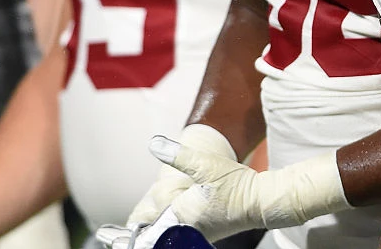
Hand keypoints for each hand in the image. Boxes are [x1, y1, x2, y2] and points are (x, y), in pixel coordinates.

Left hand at [134, 128, 349, 241]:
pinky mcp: (208, 232)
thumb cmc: (235, 184)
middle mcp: (187, 230)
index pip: (148, 229)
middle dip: (143, 230)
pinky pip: (182, 234)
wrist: (262, 201)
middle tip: (123, 232)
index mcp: (181, 217)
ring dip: (158, 229)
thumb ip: (178, 155)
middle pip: (157, 233)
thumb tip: (154, 145)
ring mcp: (198, 234)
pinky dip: (172, 228)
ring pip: (170, 234)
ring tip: (143, 225)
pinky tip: (172, 219)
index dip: (134, 229)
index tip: (118, 232)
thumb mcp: (205, 164)